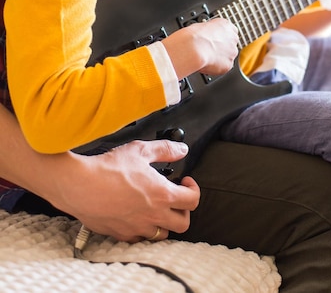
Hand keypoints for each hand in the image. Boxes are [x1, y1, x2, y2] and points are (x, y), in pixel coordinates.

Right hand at [49, 140, 199, 241]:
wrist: (80, 186)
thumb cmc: (109, 168)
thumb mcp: (140, 150)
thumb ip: (165, 150)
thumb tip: (181, 150)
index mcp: (162, 195)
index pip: (192, 200)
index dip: (193, 189)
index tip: (185, 182)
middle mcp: (153, 215)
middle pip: (183, 224)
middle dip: (183, 210)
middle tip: (175, 198)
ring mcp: (137, 227)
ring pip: (162, 234)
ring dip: (164, 222)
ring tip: (157, 208)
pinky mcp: (121, 234)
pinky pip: (139, 238)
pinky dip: (143, 229)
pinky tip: (136, 215)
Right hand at [162, 18, 238, 79]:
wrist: (194, 47)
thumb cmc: (195, 36)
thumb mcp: (203, 25)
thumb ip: (211, 31)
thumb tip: (208, 35)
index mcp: (227, 26)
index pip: (229, 31)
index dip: (220, 37)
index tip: (215, 39)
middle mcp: (233, 38)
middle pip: (230, 44)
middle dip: (222, 48)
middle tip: (210, 49)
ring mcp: (232, 52)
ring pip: (228, 56)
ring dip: (220, 57)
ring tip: (207, 57)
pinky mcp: (229, 64)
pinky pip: (224, 66)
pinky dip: (217, 66)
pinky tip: (208, 63)